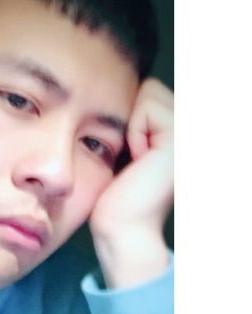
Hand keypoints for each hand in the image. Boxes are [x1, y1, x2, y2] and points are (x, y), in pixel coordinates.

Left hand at [89, 78, 173, 287]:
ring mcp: (193, 132)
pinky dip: (133, 132)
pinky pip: (146, 107)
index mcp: (183, 132)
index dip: (133, 117)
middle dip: (132, 118)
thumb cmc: (118, 192)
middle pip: (150, 88)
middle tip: (134, 156)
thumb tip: (134, 86)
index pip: (151, 91)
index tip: (134, 152)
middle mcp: (195, 130)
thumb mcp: (132, 147)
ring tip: (137, 158)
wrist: (122, 227)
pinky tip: (139, 159)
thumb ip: (142, 120)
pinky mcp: (182, 138)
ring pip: (149, 92)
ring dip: (132, 126)